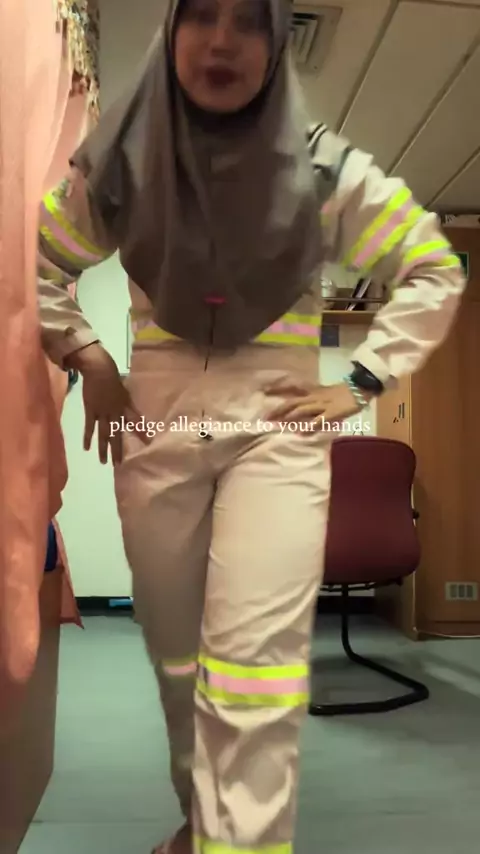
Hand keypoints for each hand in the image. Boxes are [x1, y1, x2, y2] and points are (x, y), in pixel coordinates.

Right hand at [65, 344, 148, 463]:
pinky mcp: (91, 411)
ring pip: (103, 434)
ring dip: (104, 448)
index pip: (135, 422)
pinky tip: (86, 448)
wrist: (98, 369)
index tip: (149, 442)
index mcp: (124, 406)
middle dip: (118, 449)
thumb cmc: (113, 377)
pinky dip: (88, 437)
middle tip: (119, 464)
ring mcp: (102, 413)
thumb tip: (135, 413)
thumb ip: (128, 403)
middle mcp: (115, 412)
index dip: (142, 432)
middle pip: (117, 434)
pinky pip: (89, 426)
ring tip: (104, 462)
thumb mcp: (125, 390)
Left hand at [264, 380, 370, 431]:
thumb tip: (300, 410)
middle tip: (265, 418)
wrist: (360, 388)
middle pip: (292, 402)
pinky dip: (310, 426)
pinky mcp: (332, 413)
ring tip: (278, 424)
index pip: (291, 389)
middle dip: (278, 410)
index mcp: (312, 392)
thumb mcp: (324, 394)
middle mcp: (314, 397)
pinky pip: (319, 420)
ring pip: (302, 410)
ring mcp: (323, 405)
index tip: (263, 392)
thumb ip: (312, 401)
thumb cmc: (342, 392)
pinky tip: (301, 432)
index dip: (277, 390)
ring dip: (289, 417)